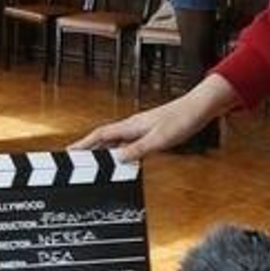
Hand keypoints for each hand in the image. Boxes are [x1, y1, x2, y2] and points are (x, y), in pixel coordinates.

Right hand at [73, 76, 238, 162]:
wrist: (200, 108)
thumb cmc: (182, 120)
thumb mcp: (159, 140)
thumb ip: (137, 150)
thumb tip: (117, 159)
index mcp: (131, 125)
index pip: (101, 135)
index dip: (84, 143)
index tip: (69, 151)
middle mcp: (133, 125)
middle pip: (104, 137)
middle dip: (89, 147)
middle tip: (75, 158)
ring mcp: (141, 128)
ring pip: (116, 140)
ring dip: (104, 150)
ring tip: (93, 162)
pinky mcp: (151, 131)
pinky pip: (128, 142)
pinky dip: (120, 151)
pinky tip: (123, 158)